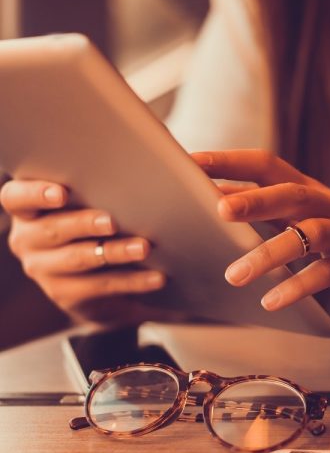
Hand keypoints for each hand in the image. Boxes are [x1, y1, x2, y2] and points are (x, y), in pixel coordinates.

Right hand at [0, 179, 165, 321]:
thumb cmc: (103, 222)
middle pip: (51, 230)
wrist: (102, 278)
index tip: (61, 193)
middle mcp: (27, 238)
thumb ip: (126, 174)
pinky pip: (101, 287)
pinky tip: (158, 276)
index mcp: (30, 207)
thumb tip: (189, 156)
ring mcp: (44, 270)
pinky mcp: (66, 296)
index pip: (15, 196)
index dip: (34, 194)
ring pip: (79, 259)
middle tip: (113, 221)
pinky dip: (132, 281)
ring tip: (145, 247)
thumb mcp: (105, 197)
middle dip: (84, 224)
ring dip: (114, 252)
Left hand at [193, 150, 329, 314]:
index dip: (231, 161)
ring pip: (310, 235)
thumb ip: (270, 214)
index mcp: (309, 191)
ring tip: (235, 275)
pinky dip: (299, 286)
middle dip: (255, 199)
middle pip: (292, 193)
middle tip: (218, 210)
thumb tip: (216, 208)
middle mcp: (329, 204)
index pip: (267, 165)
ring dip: (271, 253)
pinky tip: (272, 300)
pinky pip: (329, 273)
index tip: (191, 161)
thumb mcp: (307, 220)